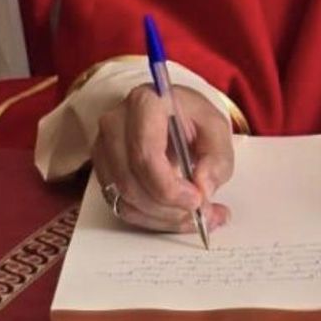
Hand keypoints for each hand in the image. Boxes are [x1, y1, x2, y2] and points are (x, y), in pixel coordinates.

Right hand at [92, 84, 233, 232]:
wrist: (171, 114)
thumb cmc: (191, 117)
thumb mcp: (216, 129)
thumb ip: (217, 158)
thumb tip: (203, 187)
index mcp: (145, 103)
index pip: (145, 155)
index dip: (168, 187)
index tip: (196, 200)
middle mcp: (115, 123)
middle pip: (131, 181)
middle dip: (168, 207)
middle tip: (201, 213)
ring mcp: (104, 147)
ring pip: (125, 198)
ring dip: (162, 216)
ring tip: (195, 216)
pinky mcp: (103, 170)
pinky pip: (121, 205)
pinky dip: (151, 218)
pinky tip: (175, 214)